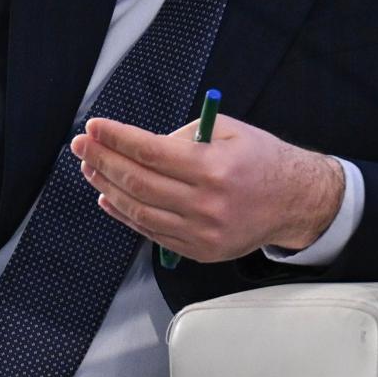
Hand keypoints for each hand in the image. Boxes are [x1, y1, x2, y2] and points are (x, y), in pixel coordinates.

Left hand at [69, 114, 343, 262]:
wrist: (295, 202)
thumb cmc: (261, 160)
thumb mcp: (227, 130)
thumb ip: (183, 136)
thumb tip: (138, 144)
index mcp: (213, 168)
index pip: (149, 151)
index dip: (116, 138)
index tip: (95, 126)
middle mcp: (205, 204)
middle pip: (138, 182)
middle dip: (103, 159)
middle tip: (82, 144)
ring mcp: (201, 232)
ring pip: (138, 211)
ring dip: (108, 187)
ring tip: (91, 167)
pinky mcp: (199, 250)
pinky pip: (151, 232)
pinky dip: (125, 214)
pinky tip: (109, 197)